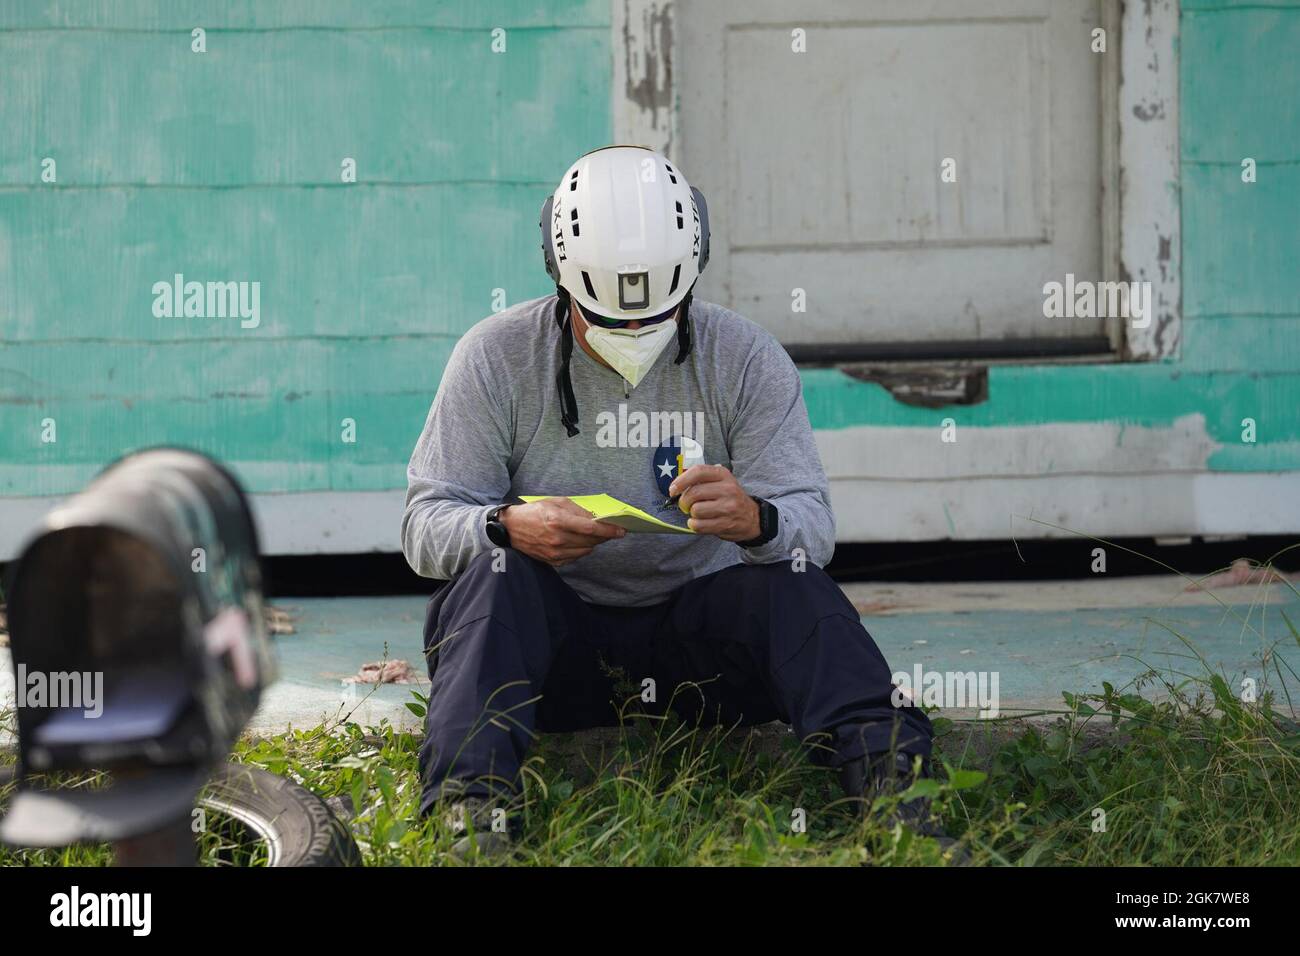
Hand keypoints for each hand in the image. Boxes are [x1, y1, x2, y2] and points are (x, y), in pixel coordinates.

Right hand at [500, 497, 624, 566]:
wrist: (511, 529)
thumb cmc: (534, 512)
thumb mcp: (555, 502)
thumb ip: (577, 510)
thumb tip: (596, 518)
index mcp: (558, 521)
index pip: (591, 528)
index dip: (609, 530)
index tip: (621, 530)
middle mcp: (558, 539)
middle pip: (591, 540)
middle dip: (604, 535)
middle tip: (611, 531)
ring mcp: (555, 553)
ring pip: (586, 550)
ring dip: (593, 542)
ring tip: (593, 534)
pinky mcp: (553, 562)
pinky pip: (576, 557)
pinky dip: (582, 549)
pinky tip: (579, 541)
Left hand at [669, 464, 760, 540]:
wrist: (752, 517)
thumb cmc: (729, 498)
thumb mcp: (721, 481)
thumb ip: (701, 479)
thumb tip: (676, 486)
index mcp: (723, 475)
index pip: (698, 471)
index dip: (681, 480)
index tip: (673, 490)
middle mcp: (728, 489)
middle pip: (694, 493)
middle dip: (684, 501)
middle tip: (686, 505)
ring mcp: (728, 507)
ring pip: (696, 510)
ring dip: (692, 514)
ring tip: (699, 513)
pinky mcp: (726, 524)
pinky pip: (699, 525)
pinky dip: (694, 525)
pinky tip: (700, 522)